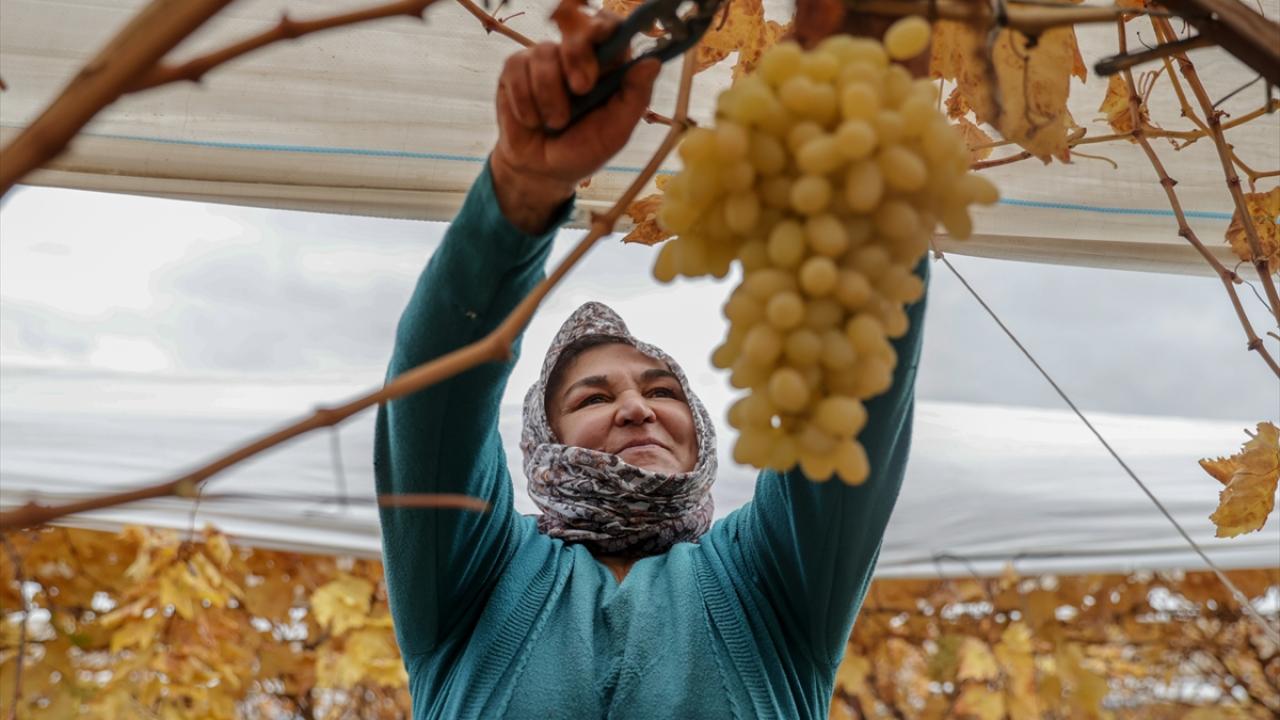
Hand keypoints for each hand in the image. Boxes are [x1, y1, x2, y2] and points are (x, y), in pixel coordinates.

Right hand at [490, 12, 660, 233]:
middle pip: (577, 31)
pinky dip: (525, 101)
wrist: (542, 172)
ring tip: (555, 122)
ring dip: (550, 97)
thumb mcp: (616, 131)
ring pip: (545, 53)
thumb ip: (635, 97)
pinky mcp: (515, 68)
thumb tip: (653, 61)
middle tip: (581, 89)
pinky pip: (517, 68)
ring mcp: (544, 59)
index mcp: (607, 66)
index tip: (603, 37)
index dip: (605, 26)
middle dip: (578, 57)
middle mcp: (576, 56)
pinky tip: (531, 120)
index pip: (609, 27)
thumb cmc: (583, 150)